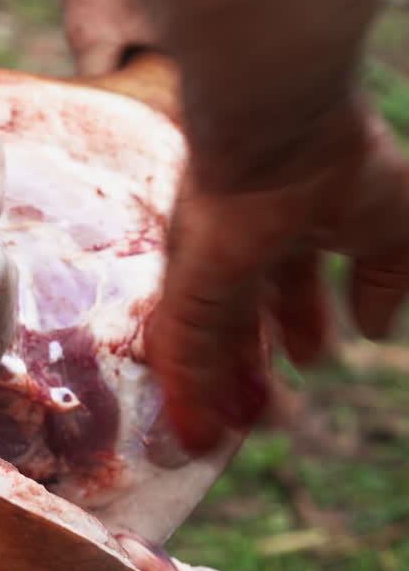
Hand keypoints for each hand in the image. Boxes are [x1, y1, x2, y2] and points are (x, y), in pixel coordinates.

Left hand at [150, 96, 408, 452]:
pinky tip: (198, 433)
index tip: (309, 359)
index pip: (288, 284)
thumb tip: (378, 328)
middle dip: (258, 363)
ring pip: (208, 343)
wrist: (280, 138)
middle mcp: (238, 247)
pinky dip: (189, 396)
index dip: (300, 324)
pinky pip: (183, 353)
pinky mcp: (184, 290)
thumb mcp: (394, 228)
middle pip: (242, 319)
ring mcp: (207, 269)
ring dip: (220, 391)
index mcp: (288, 223)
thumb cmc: (342, 167)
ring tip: (236, 428)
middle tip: (273, 408)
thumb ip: (389, 275)